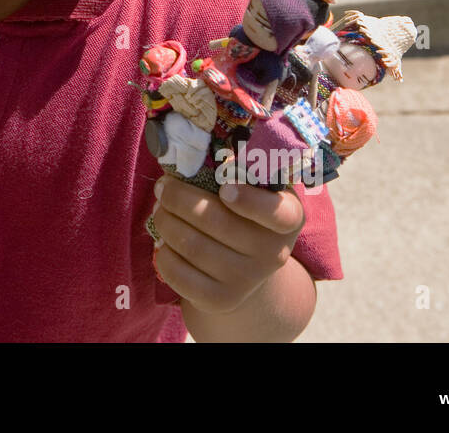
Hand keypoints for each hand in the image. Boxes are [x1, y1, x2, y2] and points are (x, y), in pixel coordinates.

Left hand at [150, 172, 304, 313]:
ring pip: (192, 245)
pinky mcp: (221, 299)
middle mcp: (274, 252)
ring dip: (165, 220)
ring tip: (159, 208)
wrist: (248, 270)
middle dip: (178, 198)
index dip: (249, 200)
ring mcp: (248, 279)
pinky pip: (179, 274)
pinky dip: (162, 253)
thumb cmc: (246, 215)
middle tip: (162, 187)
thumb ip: (238, 170)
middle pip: (215, 221)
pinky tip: (162, 240)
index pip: (276, 212)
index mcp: (288, 218)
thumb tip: (190, 148)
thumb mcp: (256, 191)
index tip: (224, 187)